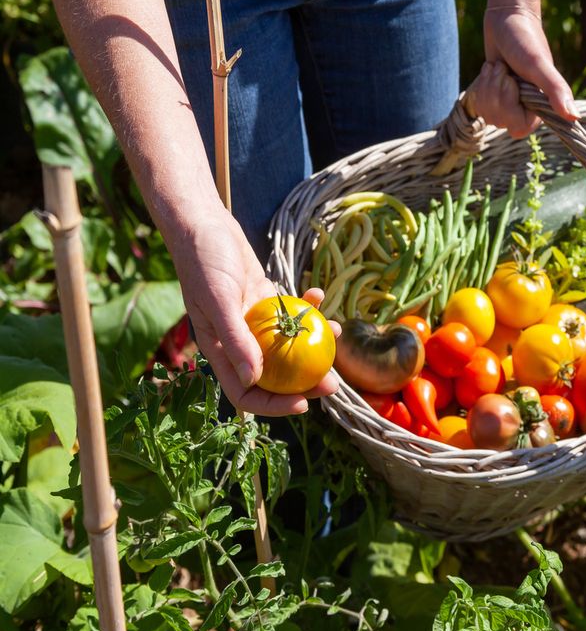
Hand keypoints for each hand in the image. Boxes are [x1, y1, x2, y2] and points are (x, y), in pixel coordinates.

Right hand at [169, 205, 339, 415]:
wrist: (203, 225)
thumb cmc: (204, 261)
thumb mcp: (218, 299)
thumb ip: (235, 339)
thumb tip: (253, 380)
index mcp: (220, 351)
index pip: (246, 393)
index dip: (273, 405)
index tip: (304, 404)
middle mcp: (238, 342)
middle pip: (274, 376)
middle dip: (304, 383)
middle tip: (334, 382)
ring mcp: (254, 323)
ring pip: (288, 345)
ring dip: (314, 343)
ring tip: (337, 332)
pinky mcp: (265, 302)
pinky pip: (291, 314)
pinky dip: (307, 308)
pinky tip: (319, 295)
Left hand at [470, 7, 578, 136]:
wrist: (507, 18)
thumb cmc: (525, 40)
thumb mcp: (539, 66)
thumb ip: (557, 91)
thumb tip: (574, 117)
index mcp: (541, 107)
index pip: (518, 128)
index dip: (508, 108)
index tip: (512, 83)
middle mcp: (527, 109)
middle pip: (499, 121)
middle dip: (495, 92)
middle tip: (505, 70)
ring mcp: (510, 103)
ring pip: (488, 114)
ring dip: (487, 87)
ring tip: (499, 68)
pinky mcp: (495, 96)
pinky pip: (481, 106)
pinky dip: (481, 85)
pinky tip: (491, 70)